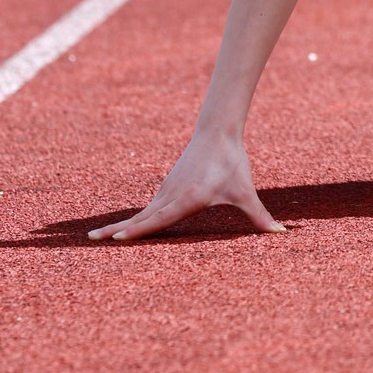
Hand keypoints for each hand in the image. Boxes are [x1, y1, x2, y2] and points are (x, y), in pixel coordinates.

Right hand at [88, 131, 285, 241]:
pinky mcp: (167, 187)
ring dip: (121, 224)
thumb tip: (281, 233)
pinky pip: (147, 207)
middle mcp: (171, 194)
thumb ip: (260, 216)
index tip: (116, 239)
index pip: (158, 218)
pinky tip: (126, 227)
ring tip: (98, 236)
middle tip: (90, 240)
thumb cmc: (232, 163)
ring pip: (141, 212)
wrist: (218, 132)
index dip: (138, 230)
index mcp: (187, 198)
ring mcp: (166, 190)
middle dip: (116, 229)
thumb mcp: (245, 192)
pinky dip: (134, 218)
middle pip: (141, 217)